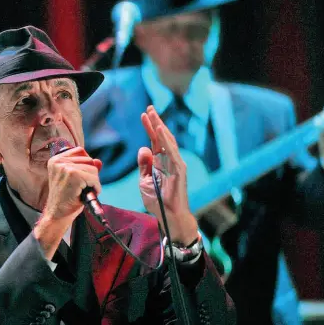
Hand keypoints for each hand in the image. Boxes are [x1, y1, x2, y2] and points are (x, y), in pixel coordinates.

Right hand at [34, 147, 101, 258]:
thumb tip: (98, 161)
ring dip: (93, 183)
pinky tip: (85, 195)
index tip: (82, 178)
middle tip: (81, 188)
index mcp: (55, 160)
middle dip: (90, 175)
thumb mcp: (74, 180)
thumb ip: (86, 168)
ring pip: (93, 169)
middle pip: (89, 160)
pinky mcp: (73, 175)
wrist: (56, 216)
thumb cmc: (65, 199)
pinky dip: (95, 188)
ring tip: (82, 192)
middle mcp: (58, 161)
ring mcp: (65, 168)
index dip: (86, 164)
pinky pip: (94, 178)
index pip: (80, 151)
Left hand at [138, 105, 197, 245]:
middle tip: (149, 108)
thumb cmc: (157, 201)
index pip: (155, 141)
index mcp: (161, 162)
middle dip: (155, 122)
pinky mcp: (179, 170)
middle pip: (162, 137)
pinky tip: (160, 130)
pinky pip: (171, 152)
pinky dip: (166, 141)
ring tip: (153, 114)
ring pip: (168, 141)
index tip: (143, 115)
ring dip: (160, 127)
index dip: (149, 127)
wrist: (168, 216)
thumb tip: (143, 148)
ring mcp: (176, 164)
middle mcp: (169, 160)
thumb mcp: (144, 181)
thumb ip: (144, 165)